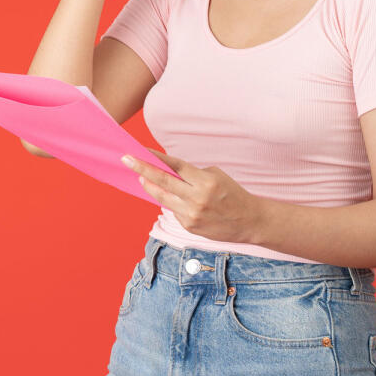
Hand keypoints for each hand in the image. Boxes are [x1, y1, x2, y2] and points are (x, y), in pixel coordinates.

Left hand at [121, 147, 264, 244]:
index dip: (156, 157)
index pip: (175, 166)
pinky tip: (172, 197)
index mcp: (206, 182)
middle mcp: (197, 199)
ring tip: (140, 176)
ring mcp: (192, 215)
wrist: (250, 221)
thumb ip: (191, 174)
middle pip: (163, 181)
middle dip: (142, 168)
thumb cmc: (232, 193)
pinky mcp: (189, 226)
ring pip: (162, 197)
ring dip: (150, 186)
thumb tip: (167, 171)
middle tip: (126, 159)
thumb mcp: (216, 176)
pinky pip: (174, 210)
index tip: (140, 150)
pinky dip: (170, 201)